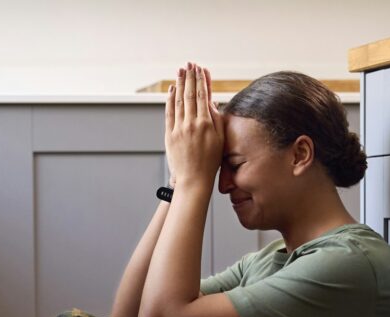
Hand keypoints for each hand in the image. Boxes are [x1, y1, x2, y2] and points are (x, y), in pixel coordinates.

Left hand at [165, 62, 223, 189]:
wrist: (193, 179)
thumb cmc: (210, 161)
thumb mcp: (219, 139)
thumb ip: (216, 118)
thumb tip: (210, 101)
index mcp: (206, 124)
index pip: (202, 95)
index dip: (200, 80)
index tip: (200, 68)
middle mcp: (192, 124)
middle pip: (189, 94)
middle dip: (189, 77)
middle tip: (189, 63)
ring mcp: (179, 129)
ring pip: (178, 101)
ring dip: (179, 83)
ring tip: (180, 70)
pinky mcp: (170, 135)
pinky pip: (169, 112)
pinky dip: (170, 99)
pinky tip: (171, 89)